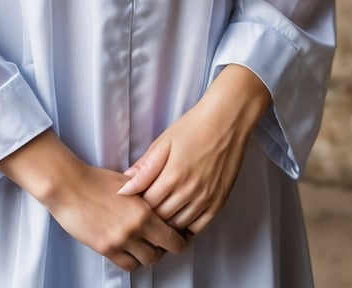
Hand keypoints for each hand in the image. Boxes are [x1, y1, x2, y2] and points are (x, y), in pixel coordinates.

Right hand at [0, 130, 187, 270]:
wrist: (70, 186)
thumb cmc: (96, 180)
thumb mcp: (128, 183)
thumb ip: (146, 196)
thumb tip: (160, 204)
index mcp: (144, 210)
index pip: (173, 237)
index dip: (179, 239)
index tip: (178, 237)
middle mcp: (136, 228)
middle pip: (162, 252)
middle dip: (164, 248)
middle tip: (160, 242)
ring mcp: (120, 241)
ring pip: (146, 261)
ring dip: (147, 254)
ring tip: (143, 245)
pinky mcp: (106, 249)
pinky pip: (127, 264)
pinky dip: (131, 260)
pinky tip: (129, 249)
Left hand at [118, 65, 270, 234]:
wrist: (227, 122)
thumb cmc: (193, 127)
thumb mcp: (164, 142)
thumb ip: (145, 167)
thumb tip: (125, 187)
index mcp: (172, 176)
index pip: (146, 205)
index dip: (136, 206)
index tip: (133, 203)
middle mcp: (189, 192)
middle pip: (161, 218)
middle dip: (148, 217)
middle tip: (142, 212)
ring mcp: (205, 200)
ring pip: (177, 226)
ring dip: (165, 225)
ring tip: (157, 218)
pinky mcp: (218, 203)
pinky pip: (198, 228)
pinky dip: (185, 230)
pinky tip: (177, 224)